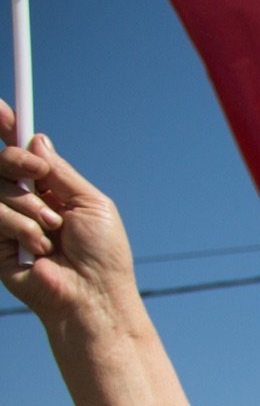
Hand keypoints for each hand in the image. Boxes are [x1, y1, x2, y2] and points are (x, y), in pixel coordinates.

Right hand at [0, 107, 127, 324]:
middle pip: (1, 162)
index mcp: (49, 190)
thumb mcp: (91, 204)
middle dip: (16, 162)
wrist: (92, 295)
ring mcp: (4, 221)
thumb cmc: (102, 254)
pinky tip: (39, 249)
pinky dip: (20, 227)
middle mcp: (23, 201)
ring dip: (29, 207)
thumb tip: (36, 140)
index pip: (20, 153)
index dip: (7, 129)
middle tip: (36, 175)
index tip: (1, 110)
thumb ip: (60, 172)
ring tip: (53, 232)